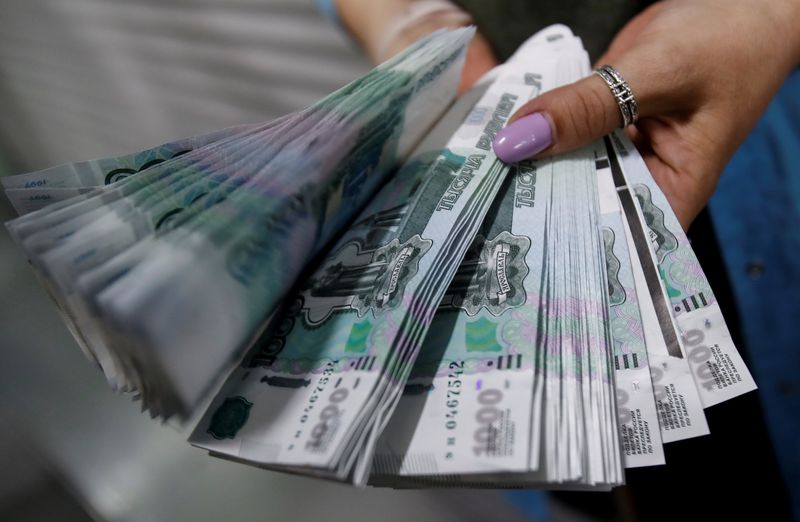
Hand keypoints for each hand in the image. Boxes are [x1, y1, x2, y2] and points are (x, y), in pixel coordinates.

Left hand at [493, 0, 799, 228]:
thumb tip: (520, 138)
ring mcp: (619, 154)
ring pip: (567, 171)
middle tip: (480, 215)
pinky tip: (502, 140)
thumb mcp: (659, 73)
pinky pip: (565, 136)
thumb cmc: (727, 41)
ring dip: (530, 169)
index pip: (616, 239)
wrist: (741, 0)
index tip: (515, 251)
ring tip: (477, 184)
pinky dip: (540, 134)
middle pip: (582, 209)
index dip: (567, 249)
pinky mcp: (602, 126)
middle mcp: (641, 182)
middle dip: (535, 209)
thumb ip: (590, 107)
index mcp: (674, 191)